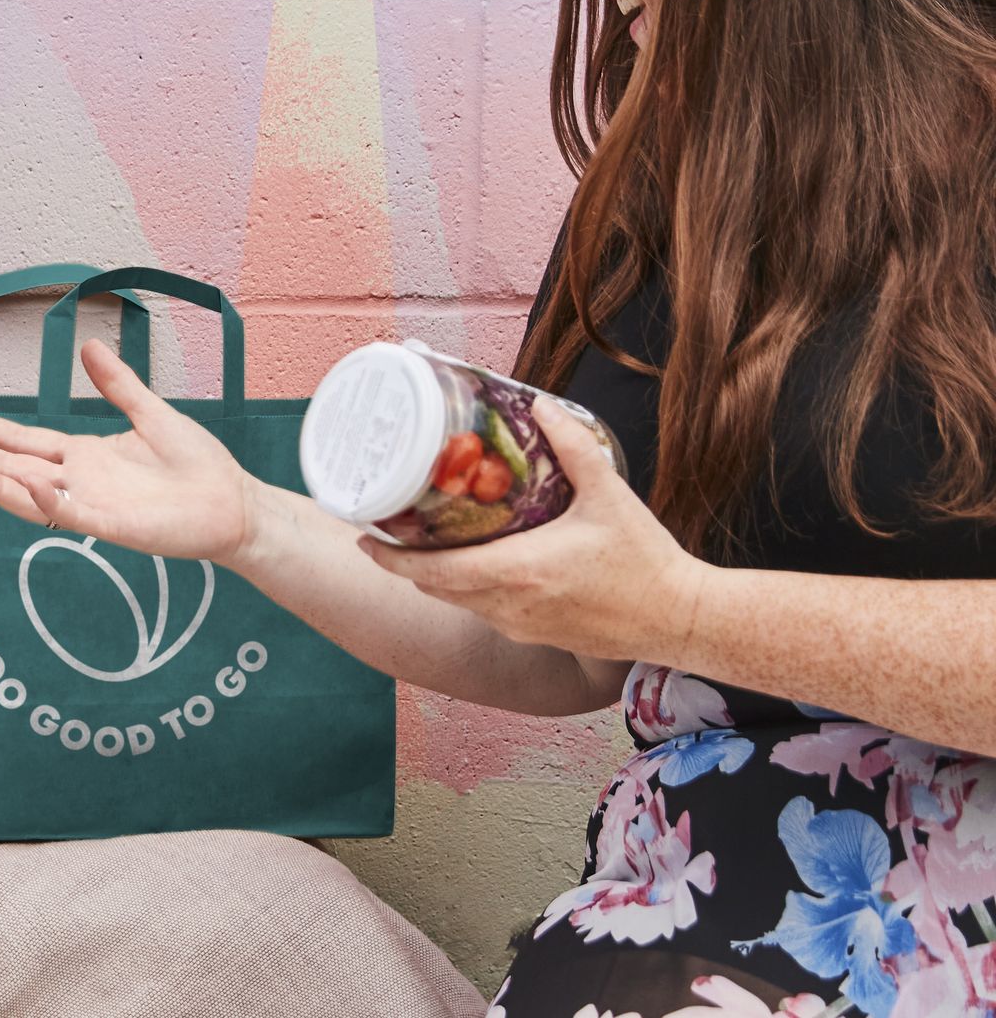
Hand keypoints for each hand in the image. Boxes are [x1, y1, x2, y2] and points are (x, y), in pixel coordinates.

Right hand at [0, 339, 261, 564]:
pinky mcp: (113, 525)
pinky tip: (30, 482)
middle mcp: (78, 481)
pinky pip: (71, 515)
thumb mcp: (150, 413)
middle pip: (13, 467)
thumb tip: (88, 346)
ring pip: (30, 495)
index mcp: (83, 456)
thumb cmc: (196, 464)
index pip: (23, 441)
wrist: (232, 502)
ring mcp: (92, 505)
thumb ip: (117, 384)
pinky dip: (48, 501)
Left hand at [359, 399, 710, 659]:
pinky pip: (486, 612)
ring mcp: (519, 627)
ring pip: (459, 601)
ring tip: (425, 541)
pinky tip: (476, 563)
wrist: (680, 619)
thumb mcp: (609, 495)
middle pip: (435, 587)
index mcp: (516, 572)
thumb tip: (541, 407)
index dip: (390, 557)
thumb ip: (572, 447)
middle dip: (406, 562)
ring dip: (437, 576)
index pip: (431, 571)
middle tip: (389, 530)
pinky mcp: (535, 637)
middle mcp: (508, 605)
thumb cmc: (646, 562)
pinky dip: (468, 589)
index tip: (364, 538)